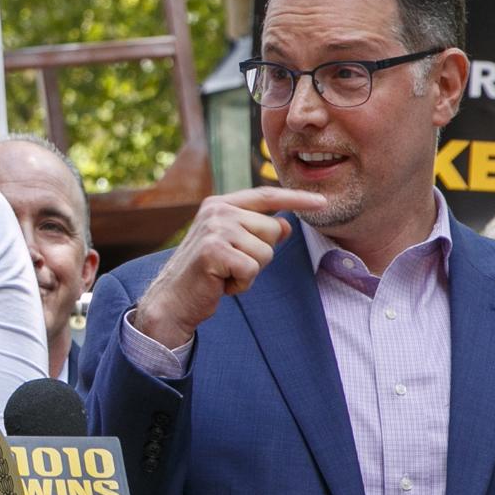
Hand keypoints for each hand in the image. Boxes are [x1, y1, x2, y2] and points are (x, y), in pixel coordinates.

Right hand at [129, 186, 324, 347]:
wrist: (172, 299)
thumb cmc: (205, 273)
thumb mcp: (233, 247)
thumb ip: (257, 231)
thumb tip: (286, 224)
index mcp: (220, 204)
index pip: (266, 196)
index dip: (296, 198)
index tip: (322, 201)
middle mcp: (217, 211)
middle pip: (271, 229)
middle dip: (260, 255)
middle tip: (231, 265)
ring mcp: (215, 229)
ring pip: (265, 252)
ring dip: (250, 272)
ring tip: (224, 274)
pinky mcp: (214, 251)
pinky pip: (252, 269)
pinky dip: (242, 284)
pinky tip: (221, 283)